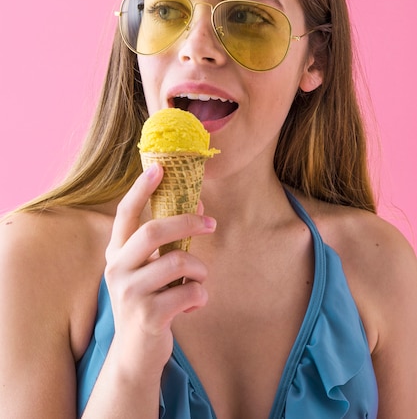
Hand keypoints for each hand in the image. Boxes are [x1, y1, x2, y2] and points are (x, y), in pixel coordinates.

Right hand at [104, 163, 215, 380]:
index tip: (159, 167)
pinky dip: (201, 296)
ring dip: (200, 269)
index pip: (125, 212)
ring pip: (178, 261)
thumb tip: (198, 204)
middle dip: (188, 222)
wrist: (135, 355)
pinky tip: (194, 305)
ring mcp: (129, 293)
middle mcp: (116, 268)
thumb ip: (166, 241)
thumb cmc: (149, 302)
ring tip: (199, 281)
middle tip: (211, 223)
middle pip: (154, 230)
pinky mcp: (147, 316)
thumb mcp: (150, 270)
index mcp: (116, 252)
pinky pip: (190, 292)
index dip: (141, 188)